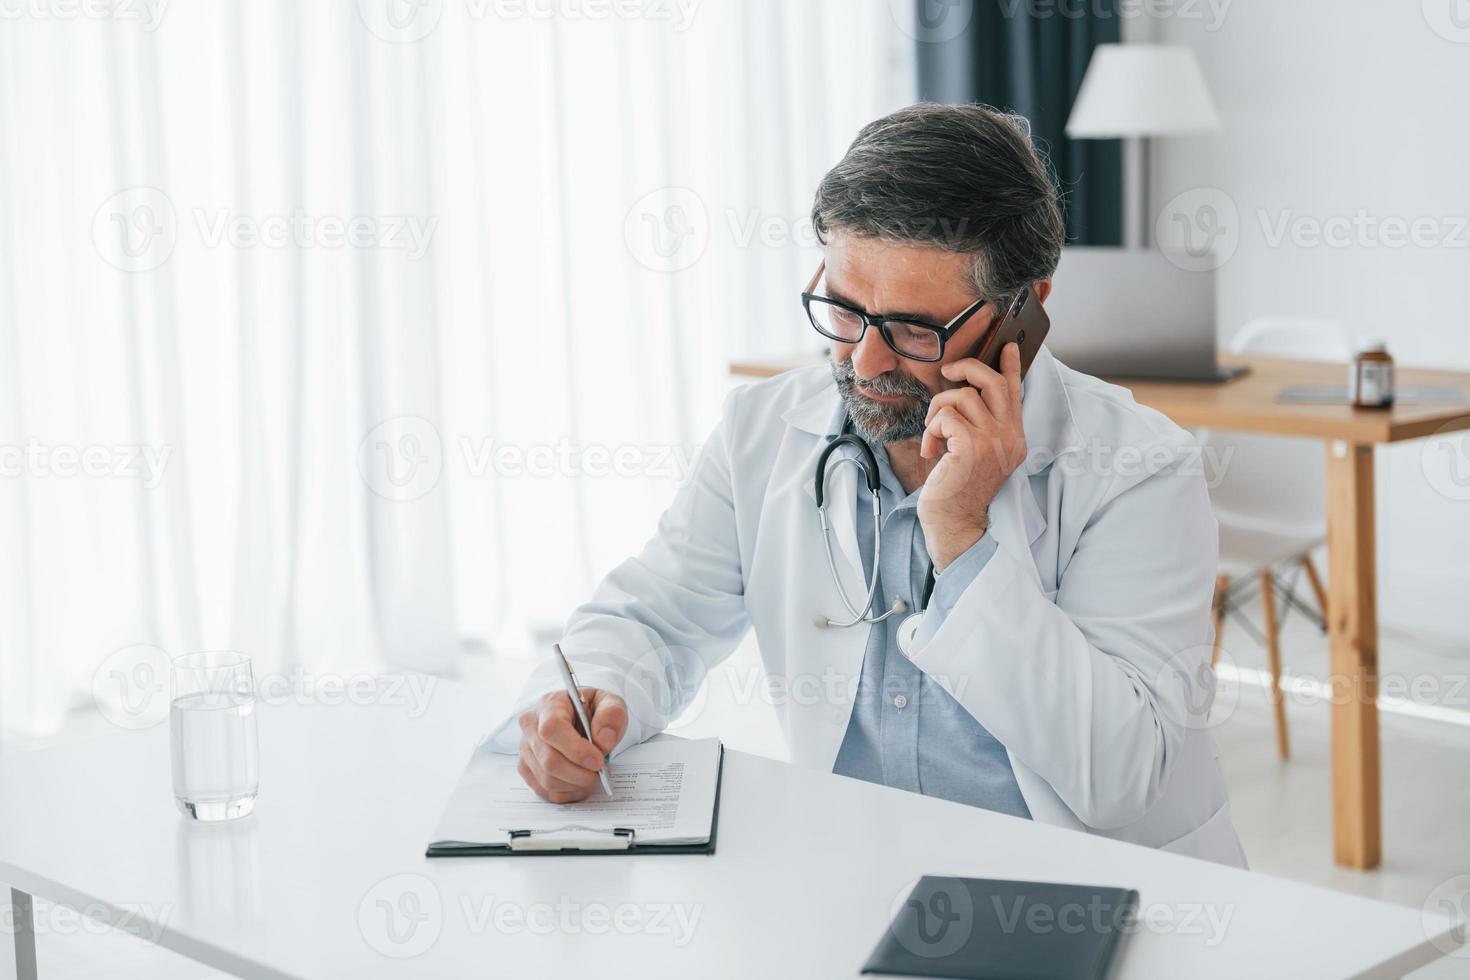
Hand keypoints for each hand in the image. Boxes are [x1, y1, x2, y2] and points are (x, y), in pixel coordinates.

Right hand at [516, 688, 627, 802]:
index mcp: (550, 704)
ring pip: (547, 779)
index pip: (552, 729)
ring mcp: (526, 749)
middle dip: (580, 773)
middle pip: (548, 760)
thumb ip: (612, 715)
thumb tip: (604, 739)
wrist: (583, 719)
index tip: (597, 761)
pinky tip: (580, 782)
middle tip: (600, 772)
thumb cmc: (593, 710)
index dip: (576, 750)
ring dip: (575, 784)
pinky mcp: (527, 768)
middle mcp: (531, 726)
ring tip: (592, 775)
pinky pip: (545, 790)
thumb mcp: (611, 703)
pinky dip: (568, 792)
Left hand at [917, 342, 1027, 570]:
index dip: (1011, 366)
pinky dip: (931, 430)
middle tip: (947, 373)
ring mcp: (994, 442)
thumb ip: (980, 425)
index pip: (1015, 393)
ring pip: (962, 397)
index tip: (1009, 346)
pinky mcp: (972, 448)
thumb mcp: (976, 453)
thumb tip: (965, 391)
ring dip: (938, 410)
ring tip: (933, 433)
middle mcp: (1010, 438)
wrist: (954, 523)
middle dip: (965, 369)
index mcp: (1014, 438)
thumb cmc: (958, 488)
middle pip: (992, 382)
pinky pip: (945, 417)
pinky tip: (932, 451)